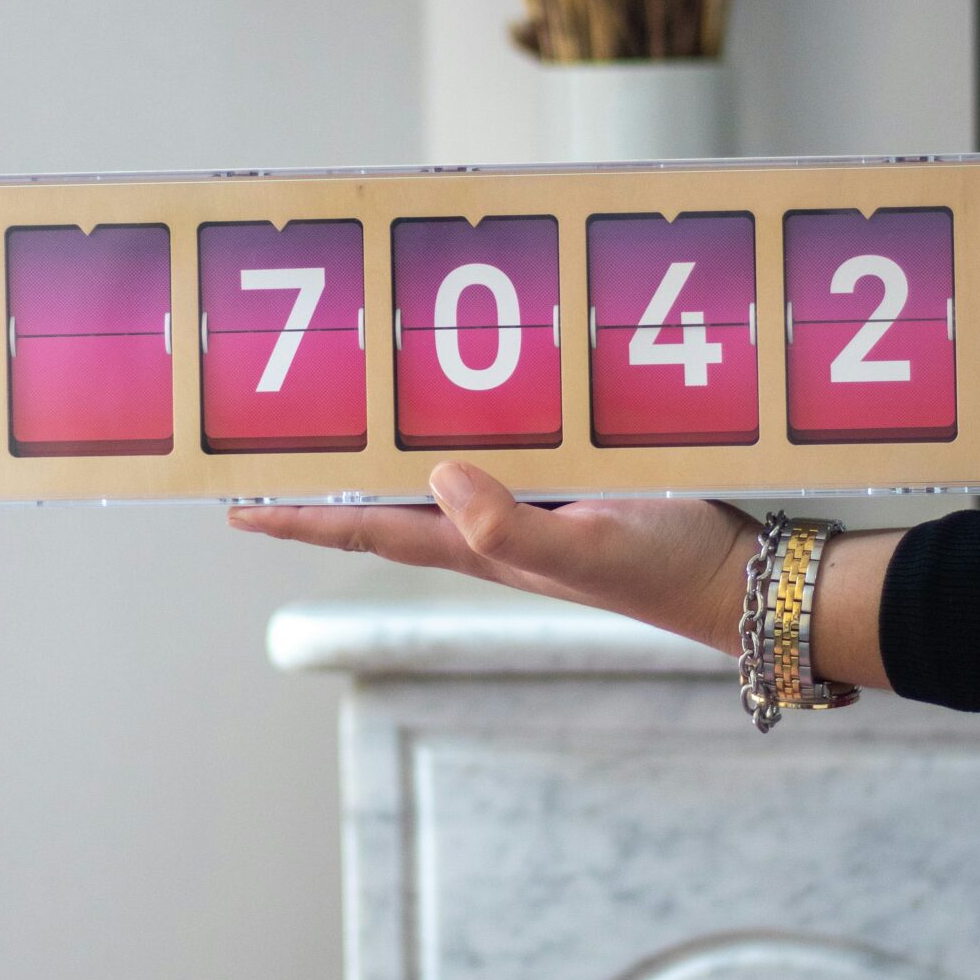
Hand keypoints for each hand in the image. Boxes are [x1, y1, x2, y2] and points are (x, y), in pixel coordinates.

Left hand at [228, 462, 758, 652]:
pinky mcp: (570, 482)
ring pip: (433, 474)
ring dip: (382, 452)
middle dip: (325, 481)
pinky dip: (458, 429)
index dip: (300, 517)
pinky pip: (492, 450)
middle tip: (265, 450)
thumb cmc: (668, 569)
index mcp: (481, 546)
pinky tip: (459, 400)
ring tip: (336, 420)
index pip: (367, 528)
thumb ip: (510, 524)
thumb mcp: (587, 546)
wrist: (743, 579)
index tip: (236, 507)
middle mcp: (492, 528)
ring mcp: (529, 507)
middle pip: (386, 500)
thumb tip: (435, 481)